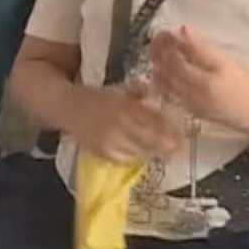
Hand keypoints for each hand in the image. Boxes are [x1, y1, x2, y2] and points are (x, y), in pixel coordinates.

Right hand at [66, 79, 184, 163]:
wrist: (65, 108)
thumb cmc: (95, 97)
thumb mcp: (118, 90)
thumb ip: (138, 93)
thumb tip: (155, 94)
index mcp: (124, 107)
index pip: (152, 122)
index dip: (170, 132)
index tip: (183, 137)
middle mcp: (118, 125)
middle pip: (149, 141)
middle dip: (167, 147)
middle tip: (180, 149)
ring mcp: (110, 142)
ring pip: (140, 152)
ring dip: (153, 152)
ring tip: (167, 153)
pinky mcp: (103, 153)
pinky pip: (126, 159)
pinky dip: (137, 156)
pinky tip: (142, 153)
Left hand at [149, 26, 248, 132]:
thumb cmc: (248, 84)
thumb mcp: (228, 62)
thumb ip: (203, 48)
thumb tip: (183, 29)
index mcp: (208, 78)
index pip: (179, 56)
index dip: (170, 42)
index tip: (168, 31)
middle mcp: (197, 93)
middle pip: (167, 70)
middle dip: (160, 53)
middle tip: (160, 40)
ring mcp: (192, 104)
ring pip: (164, 83)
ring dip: (157, 66)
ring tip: (159, 53)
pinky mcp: (190, 111)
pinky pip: (167, 95)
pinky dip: (161, 82)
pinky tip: (162, 72)